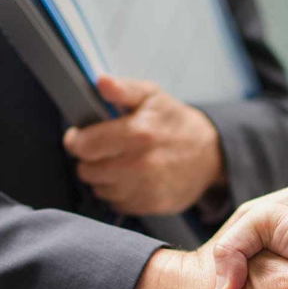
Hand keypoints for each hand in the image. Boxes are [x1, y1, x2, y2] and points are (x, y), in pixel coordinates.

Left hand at [63, 75, 224, 215]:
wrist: (211, 154)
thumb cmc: (176, 123)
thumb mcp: (153, 96)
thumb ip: (124, 89)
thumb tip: (102, 82)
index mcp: (138, 133)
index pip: (84, 146)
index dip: (76, 140)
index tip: (79, 137)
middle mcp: (140, 164)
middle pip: (87, 171)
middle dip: (89, 159)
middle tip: (103, 150)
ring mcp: (146, 188)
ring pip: (100, 189)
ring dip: (103, 178)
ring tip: (119, 163)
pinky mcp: (151, 206)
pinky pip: (117, 204)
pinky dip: (119, 193)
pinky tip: (131, 178)